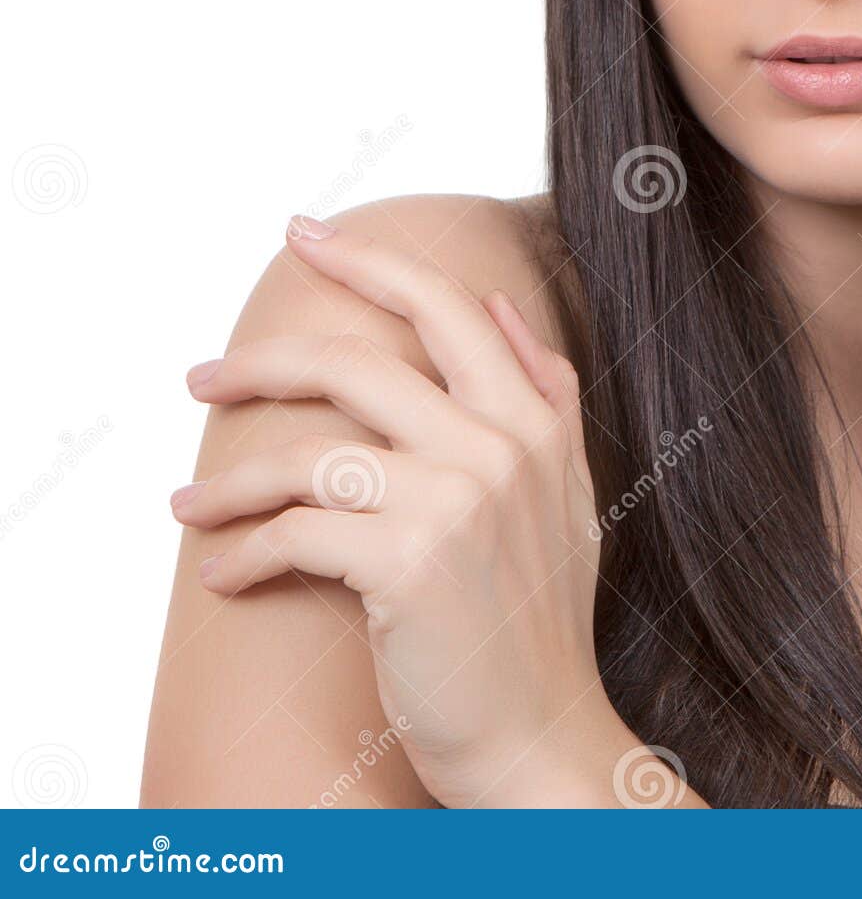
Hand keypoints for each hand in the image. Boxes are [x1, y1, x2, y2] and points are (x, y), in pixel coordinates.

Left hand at [172, 213, 613, 807]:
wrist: (542, 735)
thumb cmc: (539, 620)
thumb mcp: (567, 491)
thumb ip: (544, 391)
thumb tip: (497, 304)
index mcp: (536, 419)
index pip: (446, 306)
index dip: (368, 261)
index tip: (304, 234)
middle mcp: (503, 445)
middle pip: (359, 364)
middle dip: (264, 363)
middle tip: (202, 375)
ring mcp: (459, 499)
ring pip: (311, 452)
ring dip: (230, 480)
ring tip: (186, 504)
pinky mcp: (410, 561)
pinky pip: (298, 531)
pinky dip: (244, 553)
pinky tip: (224, 572)